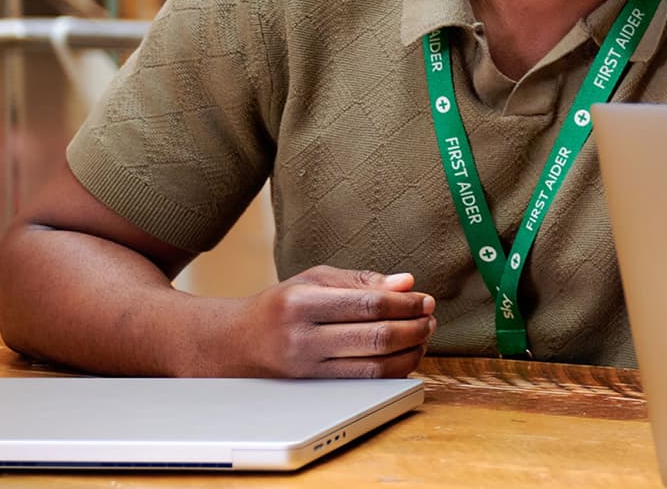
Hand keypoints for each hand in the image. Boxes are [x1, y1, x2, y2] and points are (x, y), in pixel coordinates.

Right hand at [215, 266, 436, 377]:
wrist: (237, 342)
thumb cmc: (283, 305)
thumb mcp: (315, 279)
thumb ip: (362, 280)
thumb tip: (406, 283)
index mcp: (303, 302)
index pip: (368, 304)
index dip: (406, 304)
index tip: (425, 300)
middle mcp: (303, 337)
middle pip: (376, 338)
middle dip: (414, 328)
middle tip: (429, 319)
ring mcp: (308, 367)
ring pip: (375, 366)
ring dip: (410, 352)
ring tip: (422, 336)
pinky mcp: (316, 387)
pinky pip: (365, 383)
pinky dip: (394, 371)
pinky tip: (404, 355)